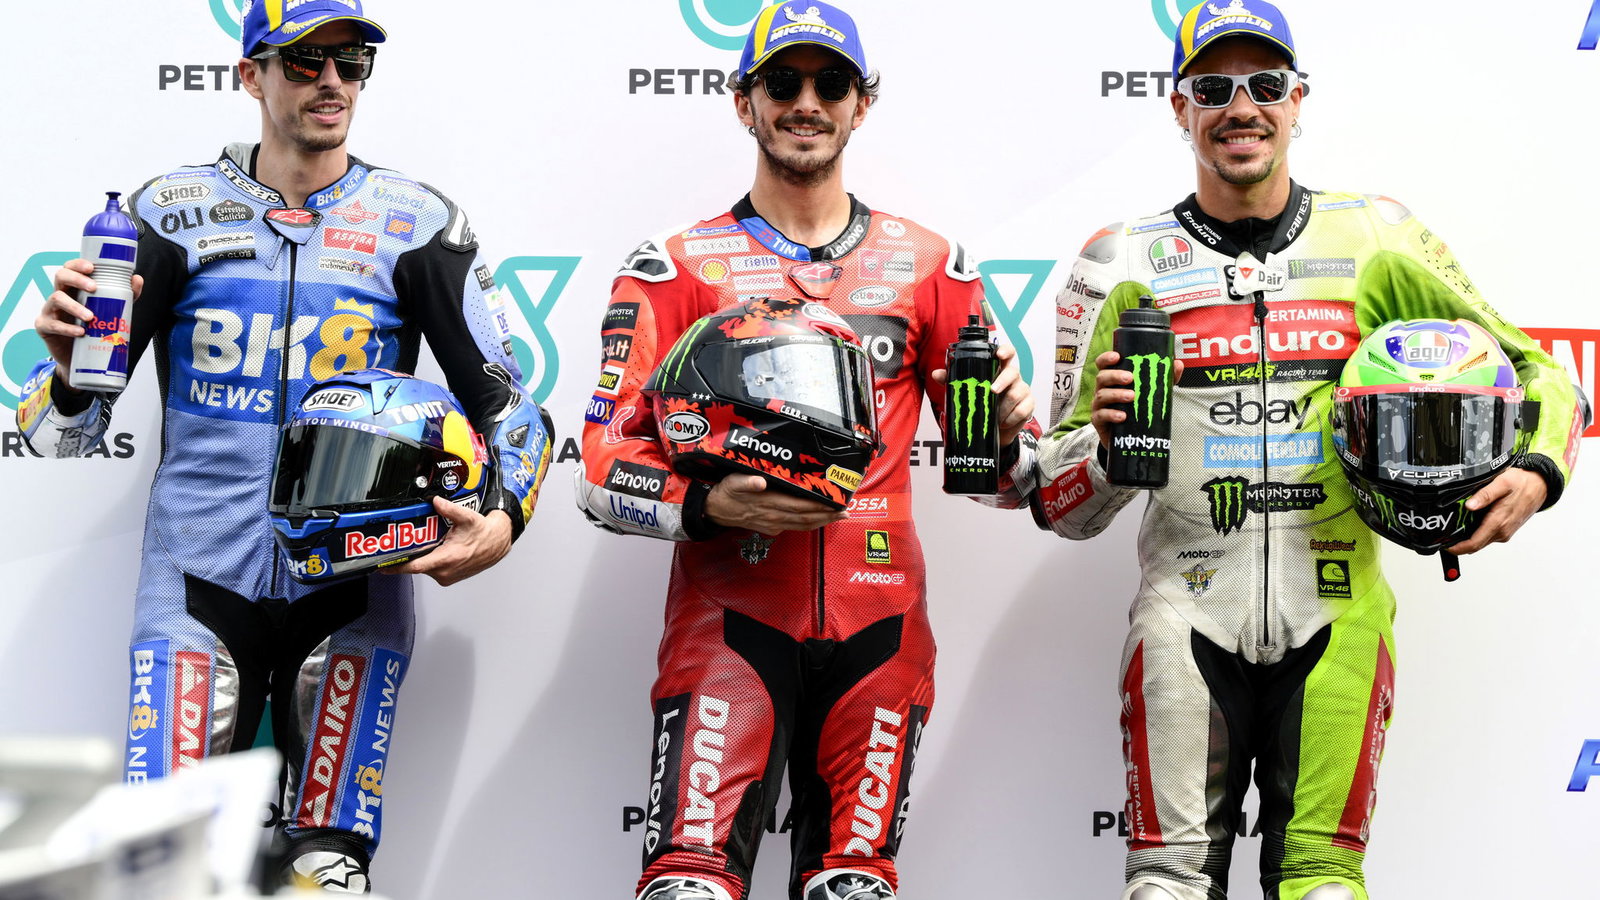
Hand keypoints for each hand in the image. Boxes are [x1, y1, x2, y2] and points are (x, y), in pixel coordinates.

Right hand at [35, 258, 144, 388]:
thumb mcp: (110, 310)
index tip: (91, 267)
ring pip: (56, 299)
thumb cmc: (92, 328)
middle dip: (77, 279)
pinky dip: (68, 328)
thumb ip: (124, 296)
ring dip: (74, 306)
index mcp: (73, 288)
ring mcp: (50, 310)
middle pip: (60, 277)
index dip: (78, 265)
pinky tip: (81, 332)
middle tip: (94, 287)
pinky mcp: (44, 327)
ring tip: (90, 317)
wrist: (80, 357)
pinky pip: (52, 324)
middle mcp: (60, 295)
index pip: (70, 268)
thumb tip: (137, 279)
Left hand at [388, 498, 512, 585]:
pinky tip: (433, 549)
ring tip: (421, 543)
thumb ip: (448, 509)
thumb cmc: (484, 534)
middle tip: (400, 544)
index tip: (383, 566)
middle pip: (417, 566)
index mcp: (447, 559)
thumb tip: (435, 501)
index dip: (397, 567)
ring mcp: (447, 577)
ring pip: (425, 568)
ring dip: (420, 557)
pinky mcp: (449, 578)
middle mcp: (446, 572)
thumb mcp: (467, 517)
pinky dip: (429, 561)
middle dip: (408, 556)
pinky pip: (432, 570)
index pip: (415, 567)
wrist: (497, 543)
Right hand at [704, 473, 845, 534]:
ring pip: (803, 525)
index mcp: (768, 504)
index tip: (835, 504)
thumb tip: (760, 482)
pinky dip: (809, 524)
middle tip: (845, 512)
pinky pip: (795, 527)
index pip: (800, 506)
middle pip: (807, 518)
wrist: (714, 510)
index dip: (819, 506)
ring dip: (822, 522)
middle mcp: (774, 516)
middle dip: (827, 516)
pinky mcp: (771, 528)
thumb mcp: (732, 483)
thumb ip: (747, 482)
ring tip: (838, 517)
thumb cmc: (725, 493)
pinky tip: (818, 520)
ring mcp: (773, 524)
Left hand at [929, 343, 1035, 446]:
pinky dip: (1010, 418)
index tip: (999, 354)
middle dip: (1003, 381)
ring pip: (1016, 393)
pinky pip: (1022, 410)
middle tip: (992, 390)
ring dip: (1003, 406)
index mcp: (999, 369)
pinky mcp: (1028, 406)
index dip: (1005, 351)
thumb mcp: (966, 392)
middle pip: (1013, 372)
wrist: (993, 429)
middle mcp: (1013, 377)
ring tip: (994, 415)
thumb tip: (936, 374)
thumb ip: (952, 381)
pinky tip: (1003, 422)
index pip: (1006, 353)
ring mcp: (1022, 391)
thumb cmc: (982, 404)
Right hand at [1089, 350, 1183, 448]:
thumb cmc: (1137, 407)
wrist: (1129, 435)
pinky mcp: (1099, 421)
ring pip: (1101, 395)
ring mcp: (1099, 405)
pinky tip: (1122, 416)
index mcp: (1112, 379)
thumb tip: (1178, 364)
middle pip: (1102, 378)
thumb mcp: (1151, 391)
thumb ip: (1164, 378)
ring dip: (1116, 394)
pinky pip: (1101, 415)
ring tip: (1132, 396)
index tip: (1117, 357)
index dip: (1106, 358)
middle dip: (1115, 376)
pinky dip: (1111, 414)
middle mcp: (1103, 389)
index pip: (1103, 364)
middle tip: (1131, 378)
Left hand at [1446, 467, 1546, 554]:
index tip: (1444, 546)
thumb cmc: (1523, 483)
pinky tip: (1468, 522)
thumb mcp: (1501, 483)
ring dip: (1467, 538)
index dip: (1457, 548)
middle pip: (1475, 545)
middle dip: (1458, 543)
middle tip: (1443, 536)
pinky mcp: (1506, 529)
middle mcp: (1502, 531)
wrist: (1541, 485)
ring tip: (1453, 527)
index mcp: (1498, 522)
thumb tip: (1470, 506)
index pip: (1474, 543)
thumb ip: (1484, 495)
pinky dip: (1476, 533)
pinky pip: (1487, 535)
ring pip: (1481, 541)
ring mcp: (1505, 532)